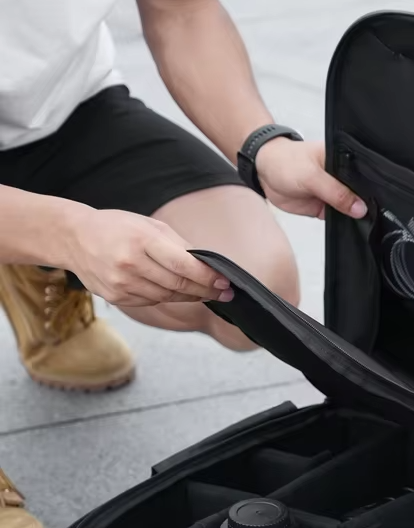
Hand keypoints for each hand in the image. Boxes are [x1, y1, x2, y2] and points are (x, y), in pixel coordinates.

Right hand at [63, 208, 233, 306]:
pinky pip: (152, 301)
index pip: (182, 265)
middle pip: (178, 285)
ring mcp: (122, 283)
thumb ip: (179, 245)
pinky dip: (167, 297)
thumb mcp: (149, 225)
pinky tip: (176, 291)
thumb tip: (208, 266)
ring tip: (206, 293)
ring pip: (167, 297)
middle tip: (224, 293)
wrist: (74, 238)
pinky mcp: (117, 297)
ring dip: (190, 296)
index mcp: (141, 240)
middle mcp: (130, 264)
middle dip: (206, 290)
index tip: (224, 282)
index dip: (207, 277)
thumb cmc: (118, 228)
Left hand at [256, 138, 366, 219]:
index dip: (374, 190)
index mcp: (344, 161)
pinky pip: (338, 218)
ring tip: (367, 225)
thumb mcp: (312, 176)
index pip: (365, 176)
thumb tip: (360, 208)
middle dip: (366, 206)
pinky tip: (352, 228)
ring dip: (354, 217)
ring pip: (350, 209)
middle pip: (360, 194)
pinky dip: (343, 224)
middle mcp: (341, 177)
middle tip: (377, 219)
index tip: (382, 204)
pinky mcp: (324, 207)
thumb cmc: (286, 162)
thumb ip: (336, 192)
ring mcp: (333, 193)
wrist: (263, 172)